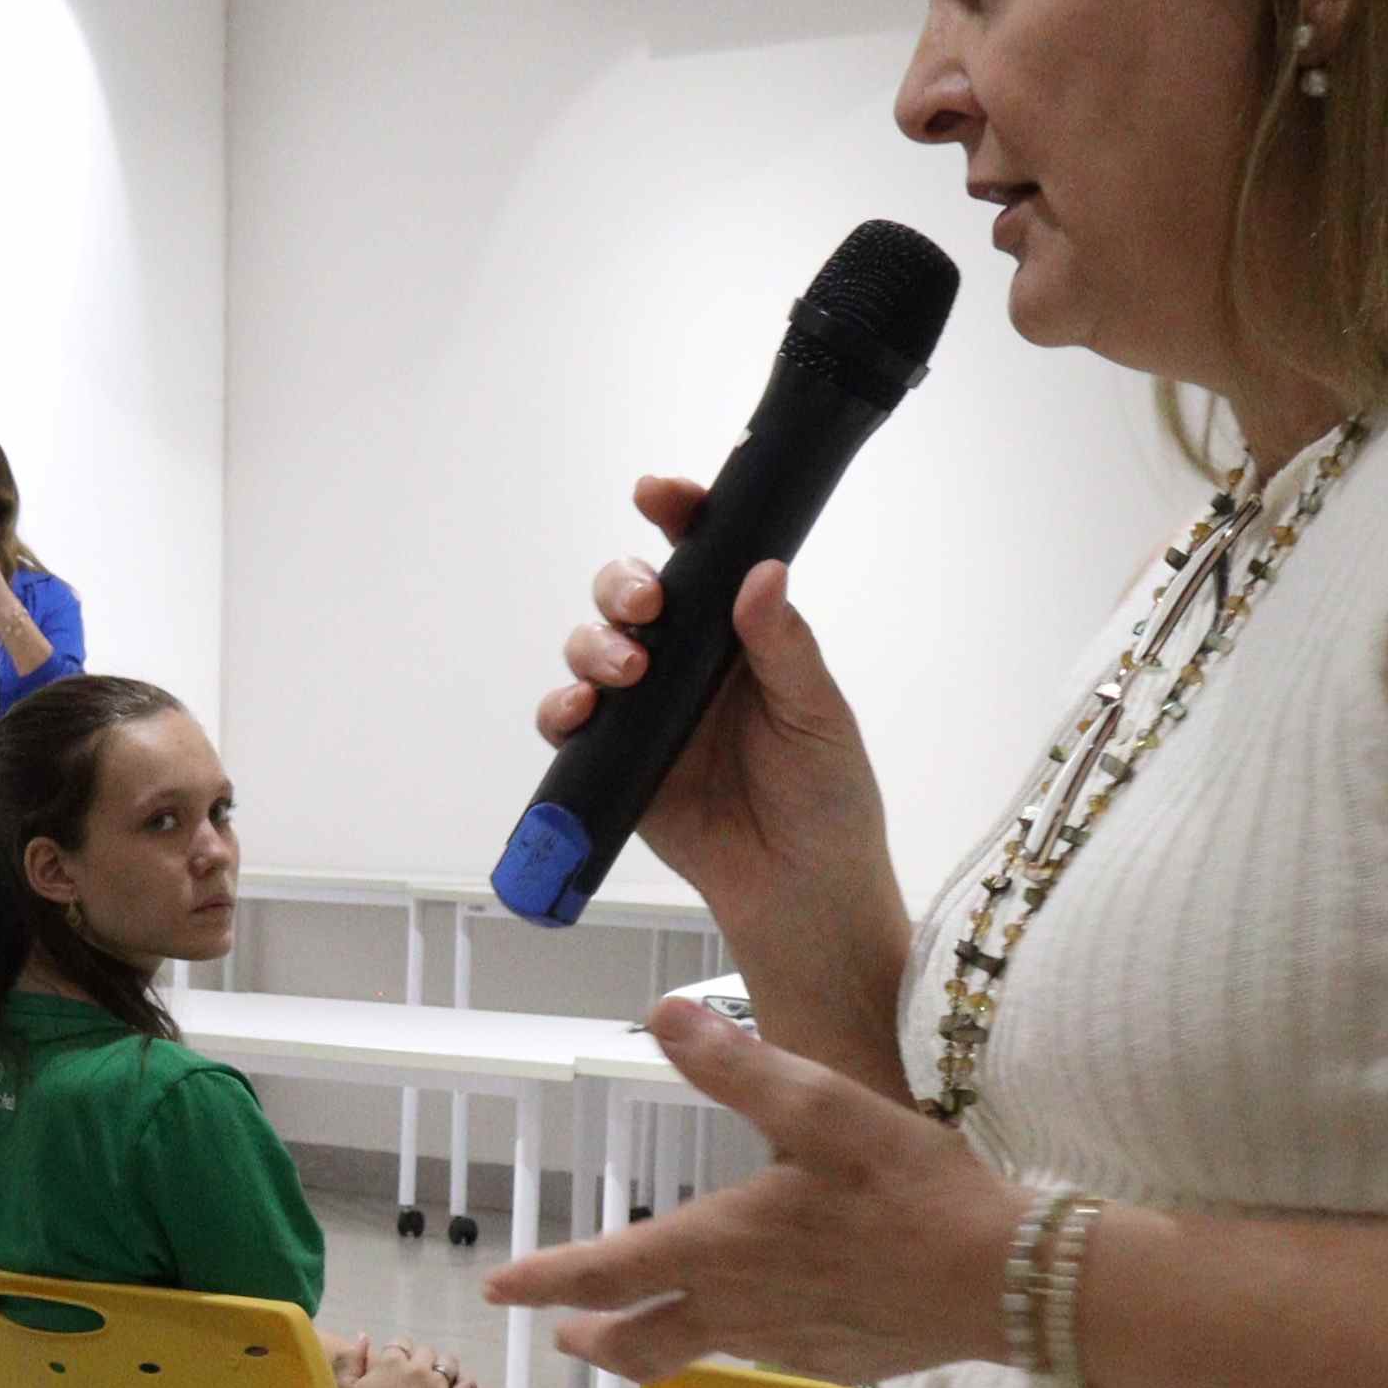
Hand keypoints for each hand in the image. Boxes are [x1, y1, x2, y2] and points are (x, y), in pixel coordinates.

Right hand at [334, 1338, 464, 1387]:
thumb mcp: (348, 1386)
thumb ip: (354, 1358)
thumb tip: (364, 1335)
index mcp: (389, 1361)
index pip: (401, 1343)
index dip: (402, 1353)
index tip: (401, 1363)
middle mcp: (414, 1368)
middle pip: (427, 1352)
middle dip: (424, 1360)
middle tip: (422, 1375)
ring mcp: (434, 1386)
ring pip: (450, 1363)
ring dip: (447, 1368)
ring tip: (445, 1379)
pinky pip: (467, 1387)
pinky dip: (466, 1385)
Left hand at [484, 997, 1030, 1384]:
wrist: (1007, 1280)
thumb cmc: (911, 1189)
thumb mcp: (822, 1107)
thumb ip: (739, 1064)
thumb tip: (665, 1011)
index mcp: (718, 1248)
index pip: (605, 1271)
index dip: (545, 1279)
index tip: (497, 1288)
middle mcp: (738, 1308)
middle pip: (640, 1340)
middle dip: (592, 1337)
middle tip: (563, 1334)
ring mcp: (788, 1344)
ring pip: (701, 1353)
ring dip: (659, 1342)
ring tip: (649, 1327)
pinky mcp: (839, 1362)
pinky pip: (768, 1355)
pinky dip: (740, 1340)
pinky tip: (765, 1319)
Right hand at [539, 479, 891, 935]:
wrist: (798, 892)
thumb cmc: (826, 801)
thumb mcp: (818, 716)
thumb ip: (784, 648)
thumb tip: (762, 573)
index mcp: (742, 638)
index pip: (705, 559)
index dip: (677, 516)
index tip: (659, 495)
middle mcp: (688, 665)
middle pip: (631, 595)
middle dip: (623, 585)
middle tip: (646, 608)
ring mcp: (646, 711)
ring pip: (593, 648)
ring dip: (594, 645)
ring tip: (623, 673)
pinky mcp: (615, 760)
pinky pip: (569, 723)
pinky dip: (561, 710)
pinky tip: (578, 715)